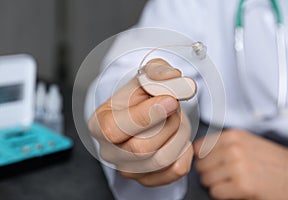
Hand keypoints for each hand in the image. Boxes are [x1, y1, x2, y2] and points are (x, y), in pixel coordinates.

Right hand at [88, 58, 192, 185]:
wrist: (146, 113)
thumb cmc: (141, 96)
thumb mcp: (146, 76)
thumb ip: (157, 72)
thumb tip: (173, 78)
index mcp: (99, 125)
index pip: (114, 129)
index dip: (145, 115)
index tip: (170, 100)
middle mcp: (109, 152)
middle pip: (141, 149)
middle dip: (167, 123)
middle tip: (174, 106)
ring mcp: (128, 169)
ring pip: (162, 160)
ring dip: (179, 134)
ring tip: (176, 118)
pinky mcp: (148, 179)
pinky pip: (177, 169)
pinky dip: (185, 149)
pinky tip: (178, 135)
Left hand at [194, 129, 287, 199]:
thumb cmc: (271, 162)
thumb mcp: (247, 143)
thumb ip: (224, 144)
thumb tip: (198, 150)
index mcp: (233, 136)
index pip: (199, 147)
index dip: (202, 158)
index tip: (209, 164)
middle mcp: (233, 148)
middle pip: (201, 165)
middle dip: (208, 172)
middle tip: (222, 176)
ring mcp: (237, 166)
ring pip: (206, 179)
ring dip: (215, 184)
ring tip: (230, 183)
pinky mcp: (242, 185)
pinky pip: (216, 192)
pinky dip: (222, 194)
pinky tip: (235, 190)